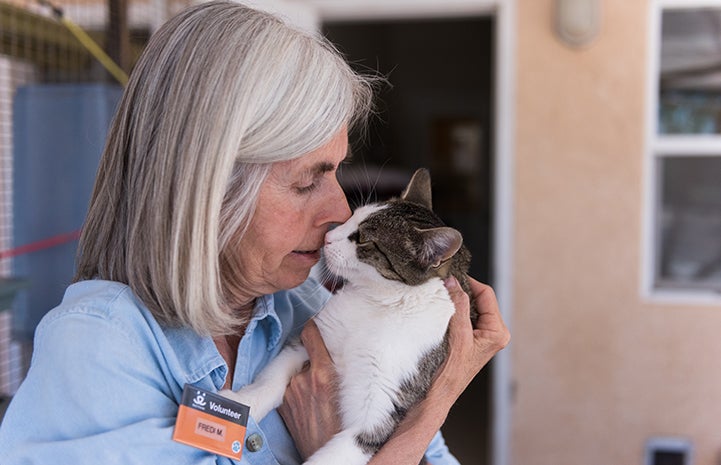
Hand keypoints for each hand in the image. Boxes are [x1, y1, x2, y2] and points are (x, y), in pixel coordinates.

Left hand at [277, 320, 340, 459]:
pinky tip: (310, 404)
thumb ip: (339, 368)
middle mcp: (303, 379)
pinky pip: (291, 388)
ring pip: (298, 373)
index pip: (311, 336)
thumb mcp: (351, 390)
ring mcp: (291, 392)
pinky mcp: (283, 404)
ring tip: (319, 396)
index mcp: (324, 373)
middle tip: (326, 374)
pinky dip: (298, 391)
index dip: (313, 328)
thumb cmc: (346, 424)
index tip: (316, 324)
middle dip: (314, 361)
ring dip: (305, 377)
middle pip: (306, 356)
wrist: (328, 452)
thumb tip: (336, 351)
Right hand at [437, 276, 509, 396]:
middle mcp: (492, 333)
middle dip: (460, 293)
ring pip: (468, 307)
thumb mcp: (457, 335)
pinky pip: (461, 317)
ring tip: (439, 301)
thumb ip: (458, 305)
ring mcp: (480, 336)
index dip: (468, 283)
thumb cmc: (449, 374)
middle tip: (442, 287)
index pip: (486, 294)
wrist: (436, 395)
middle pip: (478, 299)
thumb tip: (454, 282)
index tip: (450, 277)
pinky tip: (439, 313)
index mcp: (498, 332)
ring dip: (453, 302)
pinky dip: (450, 312)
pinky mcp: (468, 339)